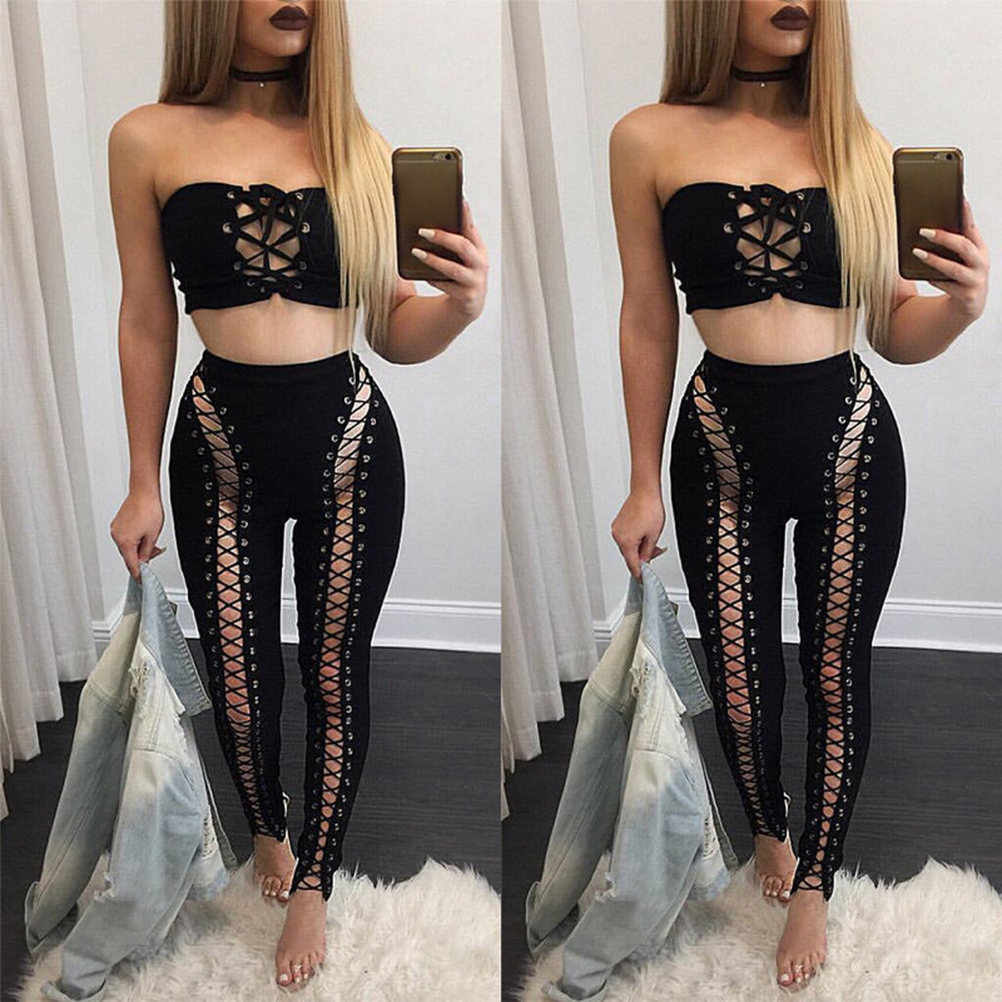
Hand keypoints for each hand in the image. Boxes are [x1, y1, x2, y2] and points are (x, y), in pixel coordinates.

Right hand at [111, 488, 165, 580]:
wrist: (144, 492)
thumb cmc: (149, 509)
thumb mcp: (153, 536)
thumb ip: (147, 552)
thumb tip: (144, 561)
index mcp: (125, 542)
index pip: (131, 564)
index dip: (138, 574)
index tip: (141, 581)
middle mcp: (117, 536)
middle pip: (129, 555)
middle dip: (142, 556)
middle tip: (156, 551)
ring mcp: (116, 529)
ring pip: (127, 546)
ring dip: (139, 546)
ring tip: (152, 539)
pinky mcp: (118, 523)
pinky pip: (125, 537)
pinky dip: (135, 539)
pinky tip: (144, 533)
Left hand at [411, 198, 487, 320]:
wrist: (468, 305)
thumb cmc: (459, 273)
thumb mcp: (459, 256)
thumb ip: (451, 239)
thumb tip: (424, 222)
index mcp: (478, 248)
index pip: (471, 227)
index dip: (466, 213)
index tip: (458, 198)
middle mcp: (480, 263)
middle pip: (463, 246)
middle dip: (443, 237)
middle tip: (422, 231)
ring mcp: (475, 281)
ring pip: (453, 269)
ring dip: (433, 260)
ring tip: (416, 252)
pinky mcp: (467, 298)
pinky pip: (447, 287)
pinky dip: (434, 280)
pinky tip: (424, 274)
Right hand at [611, 489, 666, 581]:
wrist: (644, 491)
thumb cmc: (649, 509)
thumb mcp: (654, 536)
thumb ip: (648, 552)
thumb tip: (645, 561)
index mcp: (626, 542)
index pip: (632, 564)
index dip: (639, 574)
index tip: (642, 580)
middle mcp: (618, 536)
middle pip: (629, 555)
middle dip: (642, 557)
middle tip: (655, 551)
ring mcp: (617, 529)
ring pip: (628, 546)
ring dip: (639, 547)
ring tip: (652, 539)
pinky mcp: (618, 523)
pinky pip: (625, 537)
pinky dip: (634, 539)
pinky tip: (644, 533)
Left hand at [912, 198, 988, 319]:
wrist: (969, 305)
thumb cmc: (959, 275)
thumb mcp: (959, 258)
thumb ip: (950, 244)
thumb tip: (925, 227)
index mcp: (979, 248)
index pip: (972, 227)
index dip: (966, 213)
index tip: (958, 198)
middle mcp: (981, 262)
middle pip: (963, 246)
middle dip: (944, 237)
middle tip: (923, 231)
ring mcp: (975, 280)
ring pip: (954, 268)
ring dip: (934, 260)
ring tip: (917, 252)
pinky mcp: (967, 296)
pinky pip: (947, 286)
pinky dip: (935, 280)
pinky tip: (924, 275)